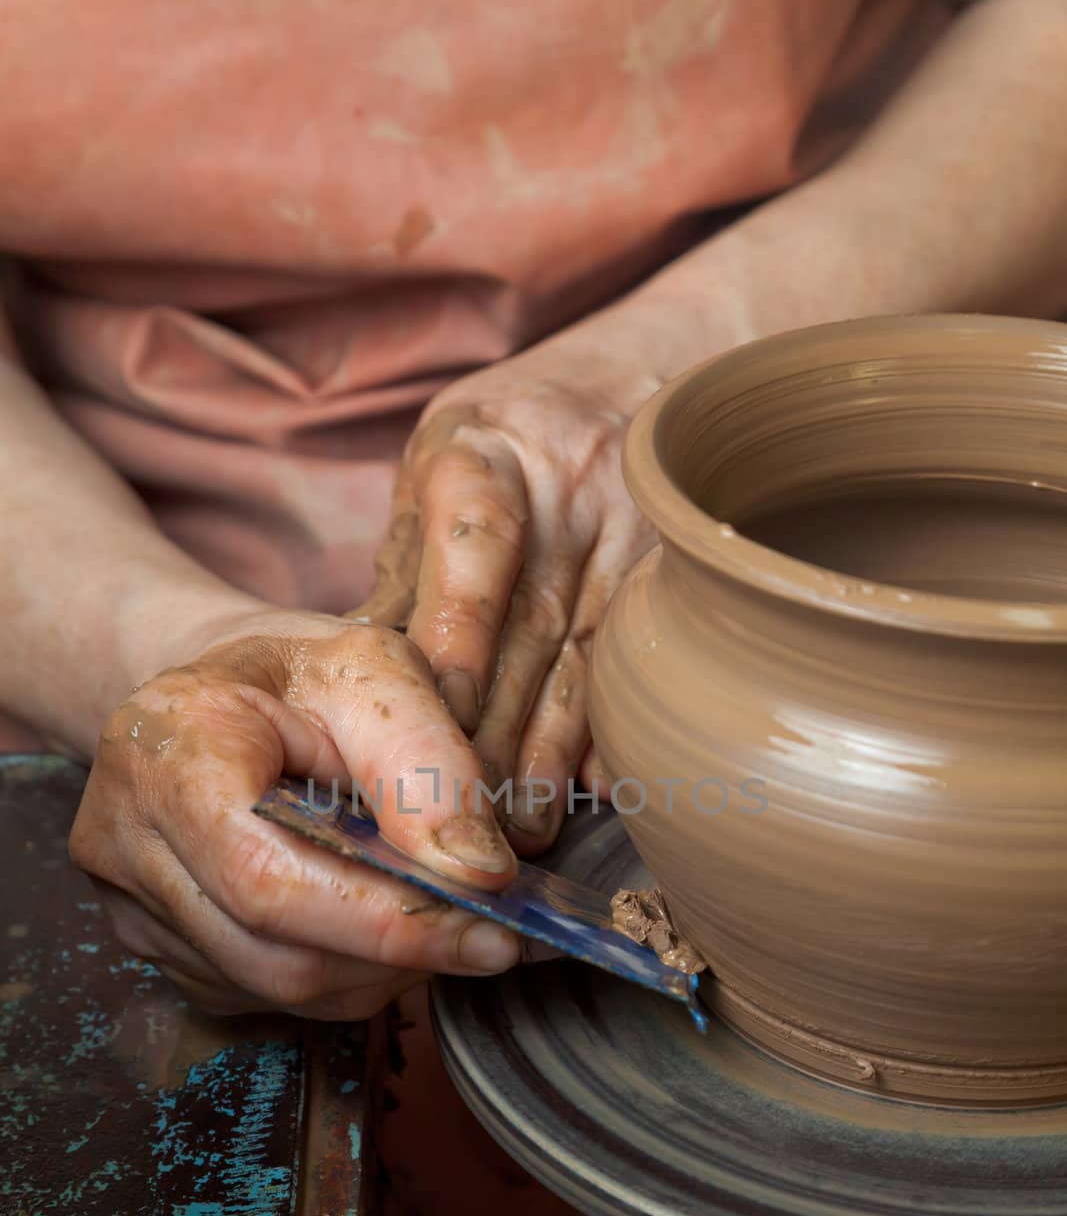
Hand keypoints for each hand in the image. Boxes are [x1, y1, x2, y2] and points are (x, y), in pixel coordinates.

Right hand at [69, 611, 520, 1019]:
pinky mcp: (153, 944)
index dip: (387, 923)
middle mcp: (125, 838)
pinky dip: (341, 971)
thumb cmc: (299, 674)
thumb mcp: (377, 672)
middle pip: (276, 953)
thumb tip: (480, 873)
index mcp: (168, 751)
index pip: (270, 879)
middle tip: (490, 932)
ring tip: (436, 912)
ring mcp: (129, 903)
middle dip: (399, 953)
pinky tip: (373, 916)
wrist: (223, 690)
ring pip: (277, 987)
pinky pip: (263, 992)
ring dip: (379, 969)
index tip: (492, 933)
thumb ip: (429, 766)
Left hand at [355, 323, 667, 850]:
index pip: (478, 543)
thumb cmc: (500, 445)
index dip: (464, 629)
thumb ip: (405, 567)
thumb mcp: (435, 469)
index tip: (442, 710)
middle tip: (458, 816)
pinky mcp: (668, 580)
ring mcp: (632, 536)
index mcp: (490, 453)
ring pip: (588, 658)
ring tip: (520, 828)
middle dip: (493, 729)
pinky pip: (637, 665)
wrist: (624, 388)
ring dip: (552, 752)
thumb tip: (356, 677)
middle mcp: (571, 491)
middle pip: (532, 626)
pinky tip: (598, 795)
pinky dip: (615, 733)